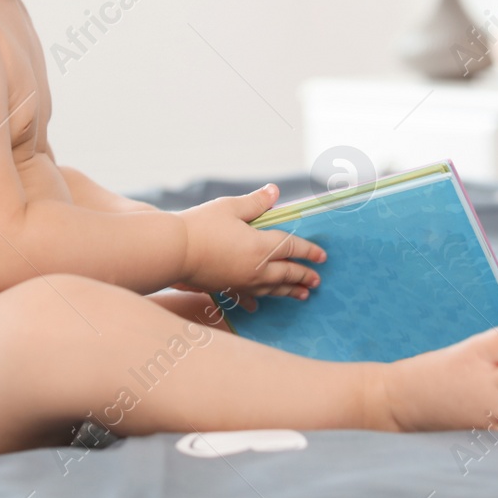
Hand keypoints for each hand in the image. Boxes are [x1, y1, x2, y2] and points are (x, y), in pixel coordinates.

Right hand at [177, 184, 325, 308]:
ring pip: (273, 289)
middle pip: (287, 273)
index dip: (309, 251)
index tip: (322, 256)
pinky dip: (258, 300)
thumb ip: (256, 202)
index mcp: (261, 246)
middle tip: (317, 281)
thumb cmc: (202, 225)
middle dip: (304, 276)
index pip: (292, 248)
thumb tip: (275, 191)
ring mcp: (242, 282)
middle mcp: (256, 268)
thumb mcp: (230, 207)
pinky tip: (258, 306)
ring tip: (302, 295)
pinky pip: (249, 297)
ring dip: (289, 291)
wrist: (174, 250)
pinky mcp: (227, 288)